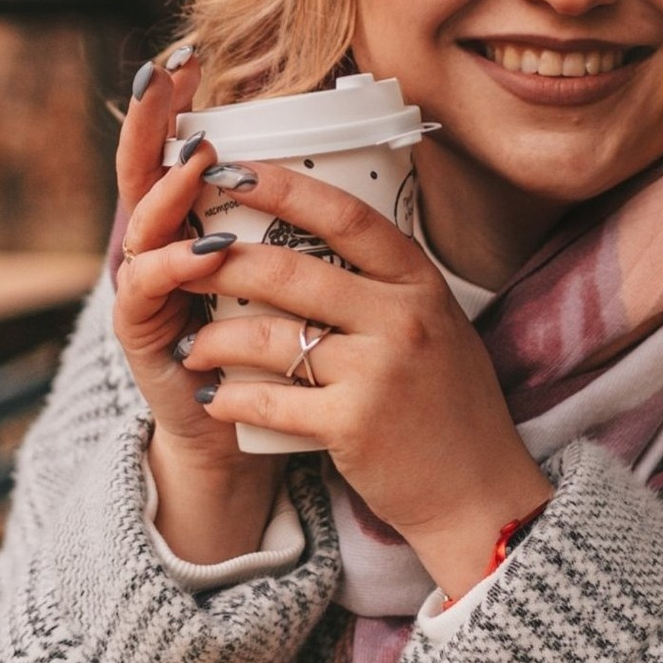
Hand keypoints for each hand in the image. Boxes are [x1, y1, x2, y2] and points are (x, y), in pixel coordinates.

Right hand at [112, 53, 286, 566]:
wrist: (244, 435)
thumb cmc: (270, 345)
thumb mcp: (279, 270)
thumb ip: (287, 217)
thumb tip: (337, 144)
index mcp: (185, 224)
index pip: (175, 149)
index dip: (176, 102)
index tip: (190, 52)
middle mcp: (153, 247)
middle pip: (142, 171)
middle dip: (151, 121)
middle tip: (166, 75)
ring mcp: (140, 288)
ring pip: (145, 225)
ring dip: (172, 189)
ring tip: (203, 160)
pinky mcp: (139, 333)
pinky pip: (148, 290)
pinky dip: (175, 265)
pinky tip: (205, 248)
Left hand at [180, 158, 548, 602]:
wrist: (480, 492)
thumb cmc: (452, 406)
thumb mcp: (438, 324)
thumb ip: (388, 284)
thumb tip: (322, 233)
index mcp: (419, 283)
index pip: (345, 215)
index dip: (283, 187)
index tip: (231, 170)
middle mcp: (401, 319)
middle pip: (289, 272)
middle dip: (222, 263)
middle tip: (181, 263)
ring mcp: (378, 372)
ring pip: (268, 338)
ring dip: (215, 339)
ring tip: (190, 345)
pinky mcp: (353, 424)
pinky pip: (270, 401)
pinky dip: (232, 399)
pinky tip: (213, 398)